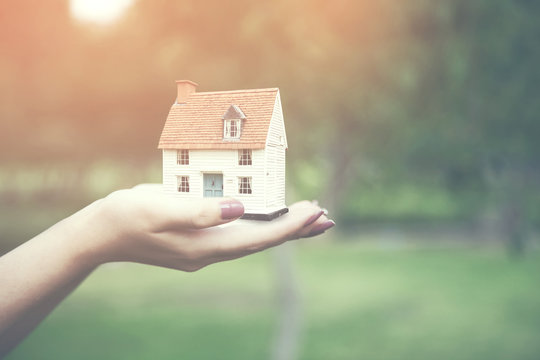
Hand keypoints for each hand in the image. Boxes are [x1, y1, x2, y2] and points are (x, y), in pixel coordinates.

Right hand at [77, 184, 334, 271]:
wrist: (102, 232)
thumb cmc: (128, 217)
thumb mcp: (160, 209)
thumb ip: (199, 212)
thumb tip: (237, 208)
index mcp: (205, 246)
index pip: (258, 237)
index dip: (289, 226)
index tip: (315, 211)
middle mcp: (210, 251)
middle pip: (262, 240)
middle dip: (294, 229)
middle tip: (325, 216)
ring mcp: (204, 246)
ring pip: (253, 236)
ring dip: (280, 226)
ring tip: (308, 216)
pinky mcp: (198, 237)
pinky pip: (238, 230)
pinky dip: (259, 222)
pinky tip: (266, 213)